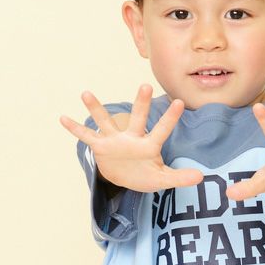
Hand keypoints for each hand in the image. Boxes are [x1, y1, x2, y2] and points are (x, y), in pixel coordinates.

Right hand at [58, 84, 204, 192]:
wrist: (123, 177)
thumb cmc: (144, 175)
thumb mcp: (161, 180)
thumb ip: (179, 178)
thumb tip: (201, 178)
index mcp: (149, 145)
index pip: (162, 130)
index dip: (170, 118)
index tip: (179, 102)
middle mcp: (132, 137)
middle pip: (137, 118)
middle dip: (141, 103)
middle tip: (145, 85)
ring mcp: (114, 140)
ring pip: (105, 122)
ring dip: (96, 109)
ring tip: (86, 93)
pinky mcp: (100, 147)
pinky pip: (86, 137)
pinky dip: (75, 129)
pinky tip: (63, 118)